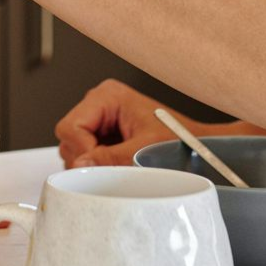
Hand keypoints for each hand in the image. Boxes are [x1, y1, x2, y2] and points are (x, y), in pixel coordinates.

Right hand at [54, 80, 194, 167]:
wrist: (196, 146)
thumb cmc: (178, 140)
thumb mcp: (143, 150)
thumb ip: (110, 158)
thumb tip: (81, 165)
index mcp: (107, 95)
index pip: (71, 126)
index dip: (81, 151)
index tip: (95, 168)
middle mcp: (100, 103)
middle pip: (69, 136)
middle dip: (85, 158)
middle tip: (108, 170)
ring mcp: (100, 118)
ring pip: (74, 146)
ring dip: (92, 162)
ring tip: (117, 166)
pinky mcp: (104, 133)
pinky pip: (86, 152)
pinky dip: (97, 164)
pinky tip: (116, 166)